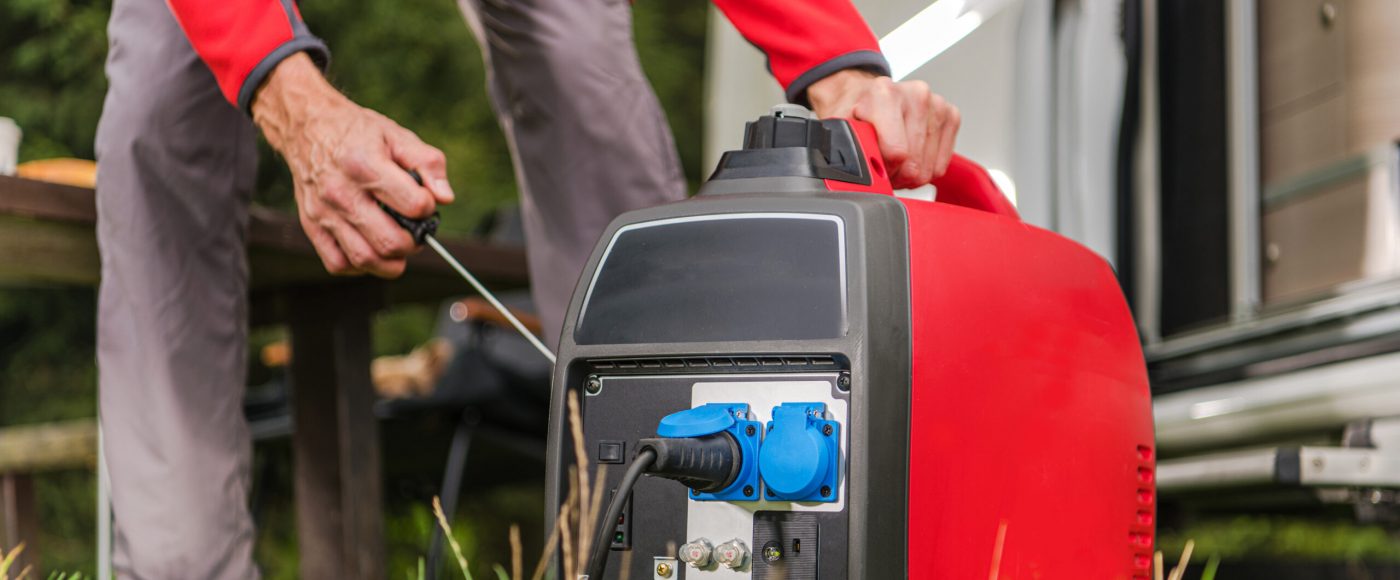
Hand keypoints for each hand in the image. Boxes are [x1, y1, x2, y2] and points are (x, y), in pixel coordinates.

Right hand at [251, 53, 453, 277]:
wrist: (306, 127)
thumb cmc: (357, 133)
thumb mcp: (397, 135)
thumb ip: (428, 164)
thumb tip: (445, 197)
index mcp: (365, 165)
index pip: (413, 205)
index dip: (428, 208)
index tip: (425, 202)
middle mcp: (340, 192)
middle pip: (390, 242)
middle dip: (414, 242)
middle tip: (416, 231)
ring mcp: (323, 212)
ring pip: (364, 259)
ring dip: (391, 262)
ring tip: (398, 244)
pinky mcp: (311, 226)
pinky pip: (339, 264)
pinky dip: (361, 266)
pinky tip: (371, 247)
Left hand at [807, 69, 960, 188]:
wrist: (865, 95)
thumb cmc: (855, 113)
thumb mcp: (840, 131)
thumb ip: (845, 148)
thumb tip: (857, 171)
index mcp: (886, 93)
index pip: (897, 153)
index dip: (883, 168)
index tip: (872, 161)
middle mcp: (916, 94)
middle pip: (913, 165)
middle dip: (895, 173)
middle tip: (882, 163)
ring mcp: (937, 104)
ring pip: (928, 169)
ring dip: (909, 173)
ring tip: (894, 159)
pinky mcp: (951, 116)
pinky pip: (940, 166)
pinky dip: (924, 168)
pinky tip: (911, 155)